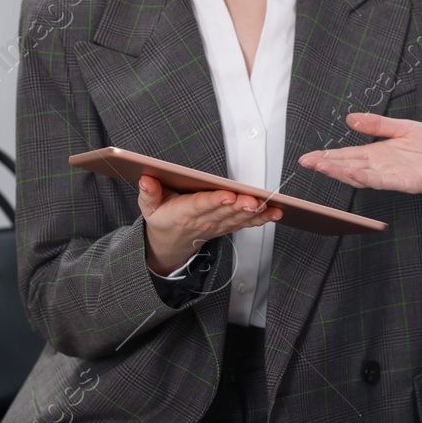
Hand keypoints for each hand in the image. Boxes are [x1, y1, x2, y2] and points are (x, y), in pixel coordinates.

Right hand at [137, 176, 281, 274]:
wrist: (169, 244)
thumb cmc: (162, 218)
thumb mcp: (148, 207)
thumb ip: (149, 193)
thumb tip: (146, 179)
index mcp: (183, 212)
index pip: (201, 205)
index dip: (215, 200)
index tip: (228, 195)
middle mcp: (203, 220)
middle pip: (224, 212)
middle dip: (240, 206)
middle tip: (254, 200)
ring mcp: (217, 225)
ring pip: (238, 218)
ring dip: (255, 213)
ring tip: (270, 206)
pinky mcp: (227, 227)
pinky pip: (246, 224)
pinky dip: (261, 219)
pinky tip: (275, 213)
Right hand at [298, 113, 421, 196]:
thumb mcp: (403, 127)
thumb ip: (377, 125)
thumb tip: (350, 118)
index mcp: (378, 153)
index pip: (347, 155)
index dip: (328, 156)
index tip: (309, 157)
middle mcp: (380, 166)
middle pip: (347, 166)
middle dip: (326, 164)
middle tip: (305, 162)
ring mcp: (390, 176)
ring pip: (359, 175)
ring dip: (339, 171)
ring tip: (320, 166)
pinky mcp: (403, 182)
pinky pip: (380, 180)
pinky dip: (364, 177)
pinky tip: (350, 173)